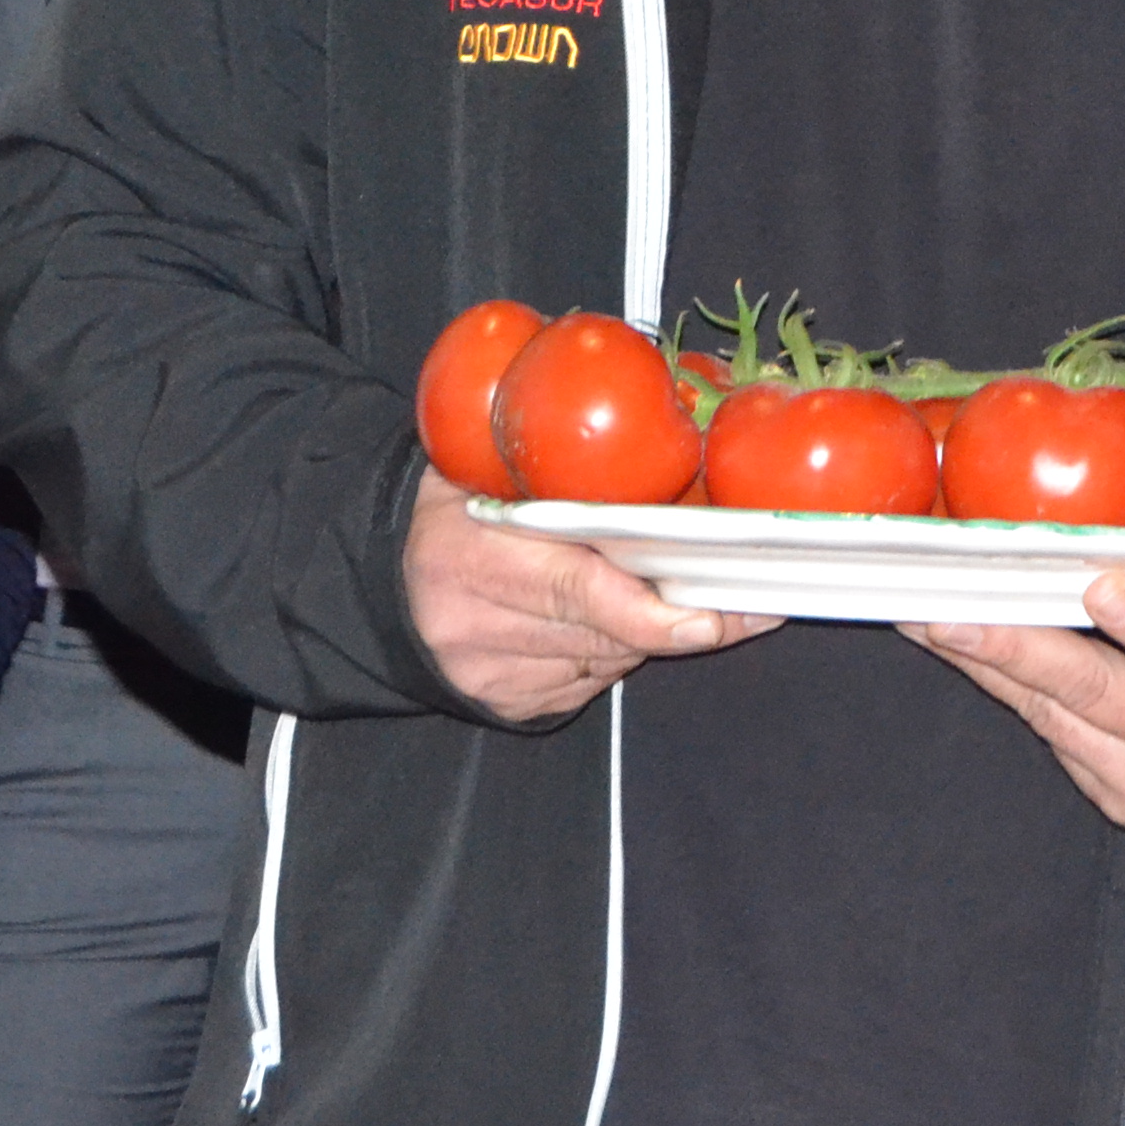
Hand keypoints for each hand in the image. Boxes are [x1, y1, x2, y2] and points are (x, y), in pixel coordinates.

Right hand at [403, 469, 765, 722]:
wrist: (378, 582)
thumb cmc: (448, 510)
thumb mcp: (483, 469)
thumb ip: (554, 462)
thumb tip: (666, 419)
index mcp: (470, 555)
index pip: (575, 590)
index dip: (649, 609)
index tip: (710, 617)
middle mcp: (475, 626)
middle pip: (607, 632)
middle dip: (679, 615)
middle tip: (746, 597)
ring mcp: (492, 675)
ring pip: (609, 660)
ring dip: (649, 629)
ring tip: (675, 592)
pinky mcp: (510, 706)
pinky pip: (592, 682)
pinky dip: (616, 651)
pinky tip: (613, 618)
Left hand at [910, 572, 1124, 834]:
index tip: (1105, 585)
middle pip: (1098, 695)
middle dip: (1022, 650)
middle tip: (958, 612)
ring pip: (1055, 714)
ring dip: (987, 665)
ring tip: (928, 616)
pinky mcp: (1109, 792)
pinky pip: (1049, 729)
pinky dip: (1003, 684)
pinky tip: (961, 643)